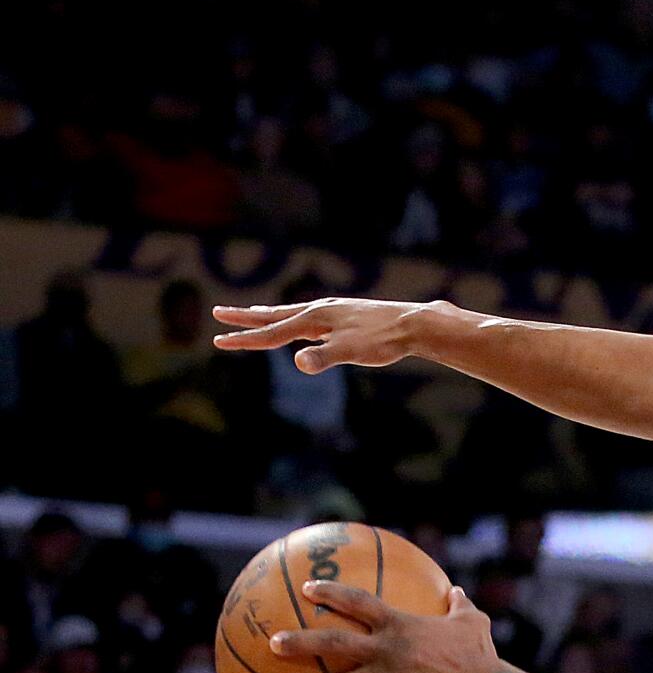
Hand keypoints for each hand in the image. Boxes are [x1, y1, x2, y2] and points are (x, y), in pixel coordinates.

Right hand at [211, 297, 437, 373]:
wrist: (414, 323)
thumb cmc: (383, 340)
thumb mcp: (351, 352)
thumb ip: (323, 357)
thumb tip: (299, 362)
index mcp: (314, 319)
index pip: (271, 333)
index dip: (245, 340)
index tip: (218, 341)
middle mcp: (319, 311)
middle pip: (275, 315)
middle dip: (246, 318)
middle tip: (218, 313)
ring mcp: (333, 311)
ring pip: (293, 314)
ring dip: (269, 315)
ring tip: (253, 314)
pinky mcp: (346, 315)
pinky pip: (312, 318)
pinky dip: (295, 320)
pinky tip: (302, 324)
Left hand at [269, 581, 499, 672]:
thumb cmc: (481, 655)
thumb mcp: (474, 622)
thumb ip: (459, 605)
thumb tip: (455, 591)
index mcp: (401, 625)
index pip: (358, 601)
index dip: (331, 592)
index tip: (308, 588)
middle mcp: (386, 650)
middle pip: (334, 642)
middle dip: (301, 641)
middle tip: (273, 641)